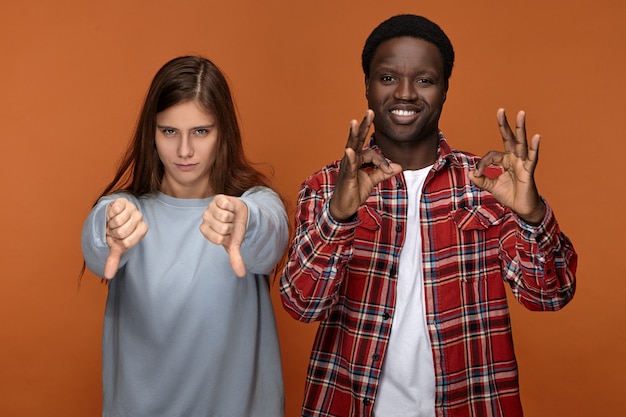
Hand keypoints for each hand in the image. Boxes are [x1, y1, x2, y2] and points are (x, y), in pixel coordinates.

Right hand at [104, 198, 147, 278]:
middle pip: (122, 232)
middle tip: (114, 230)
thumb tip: (108, 276)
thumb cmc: (116, 232)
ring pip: (118, 221)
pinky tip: (111, 214)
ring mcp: (133, 209)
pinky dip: (109, 214)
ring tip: (112, 222)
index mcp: (142, 230)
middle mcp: (140, 219)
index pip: (128, 242)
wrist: (110, 217)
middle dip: (113, 233)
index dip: (118, 242)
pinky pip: (114, 210)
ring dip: (110, 223)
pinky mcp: (124, 201)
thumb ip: (113, 260)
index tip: (118, 239)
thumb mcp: (116, 246)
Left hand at [200, 194, 247, 276]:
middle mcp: (205, 218)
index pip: (218, 239)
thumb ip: (235, 258)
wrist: (241, 215)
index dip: (228, 237)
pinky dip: (232, 207)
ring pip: (225, 216)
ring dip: (232, 217)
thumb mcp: (234, 244)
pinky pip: (226, 205)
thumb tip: (241, 274)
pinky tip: (231, 208)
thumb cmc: (234, 230)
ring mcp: (210, 207)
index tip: (228, 234)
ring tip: (231, 216)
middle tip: (231, 224)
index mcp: (205, 230)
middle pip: (223, 228)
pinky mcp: (217, 198)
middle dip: (232, 227)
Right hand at [329, 110, 402, 220]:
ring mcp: (347, 166)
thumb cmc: (354, 191)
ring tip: (354, 122)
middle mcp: (351, 159)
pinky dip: (350, 158)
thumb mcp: (372, 180)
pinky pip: (348, 165)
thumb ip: (383, 172)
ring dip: (353, 134)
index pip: (372, 153)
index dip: (382, 161)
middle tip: (370, 110)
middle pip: (357, 139)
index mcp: (358, 159)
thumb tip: (400, 166)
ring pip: (351, 147)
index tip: (390, 171)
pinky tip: (349, 150)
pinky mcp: (346, 176)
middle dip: (364, 125)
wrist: (345, 207)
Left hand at [469, 108, 545, 223]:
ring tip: (521, 113)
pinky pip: (532, 157)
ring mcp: (523, 162)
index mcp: (505, 160)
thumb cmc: (509, 195)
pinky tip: (537, 136)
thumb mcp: (491, 187)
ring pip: (521, 143)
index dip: (482, 164)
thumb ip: (481, 180)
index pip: (491, 155)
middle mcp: (514, 158)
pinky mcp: (529, 170)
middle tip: (501, 109)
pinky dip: (534, 147)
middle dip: (504, 124)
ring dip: (520, 128)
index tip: (477, 174)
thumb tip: (470, 172)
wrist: (521, 208)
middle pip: (509, 138)